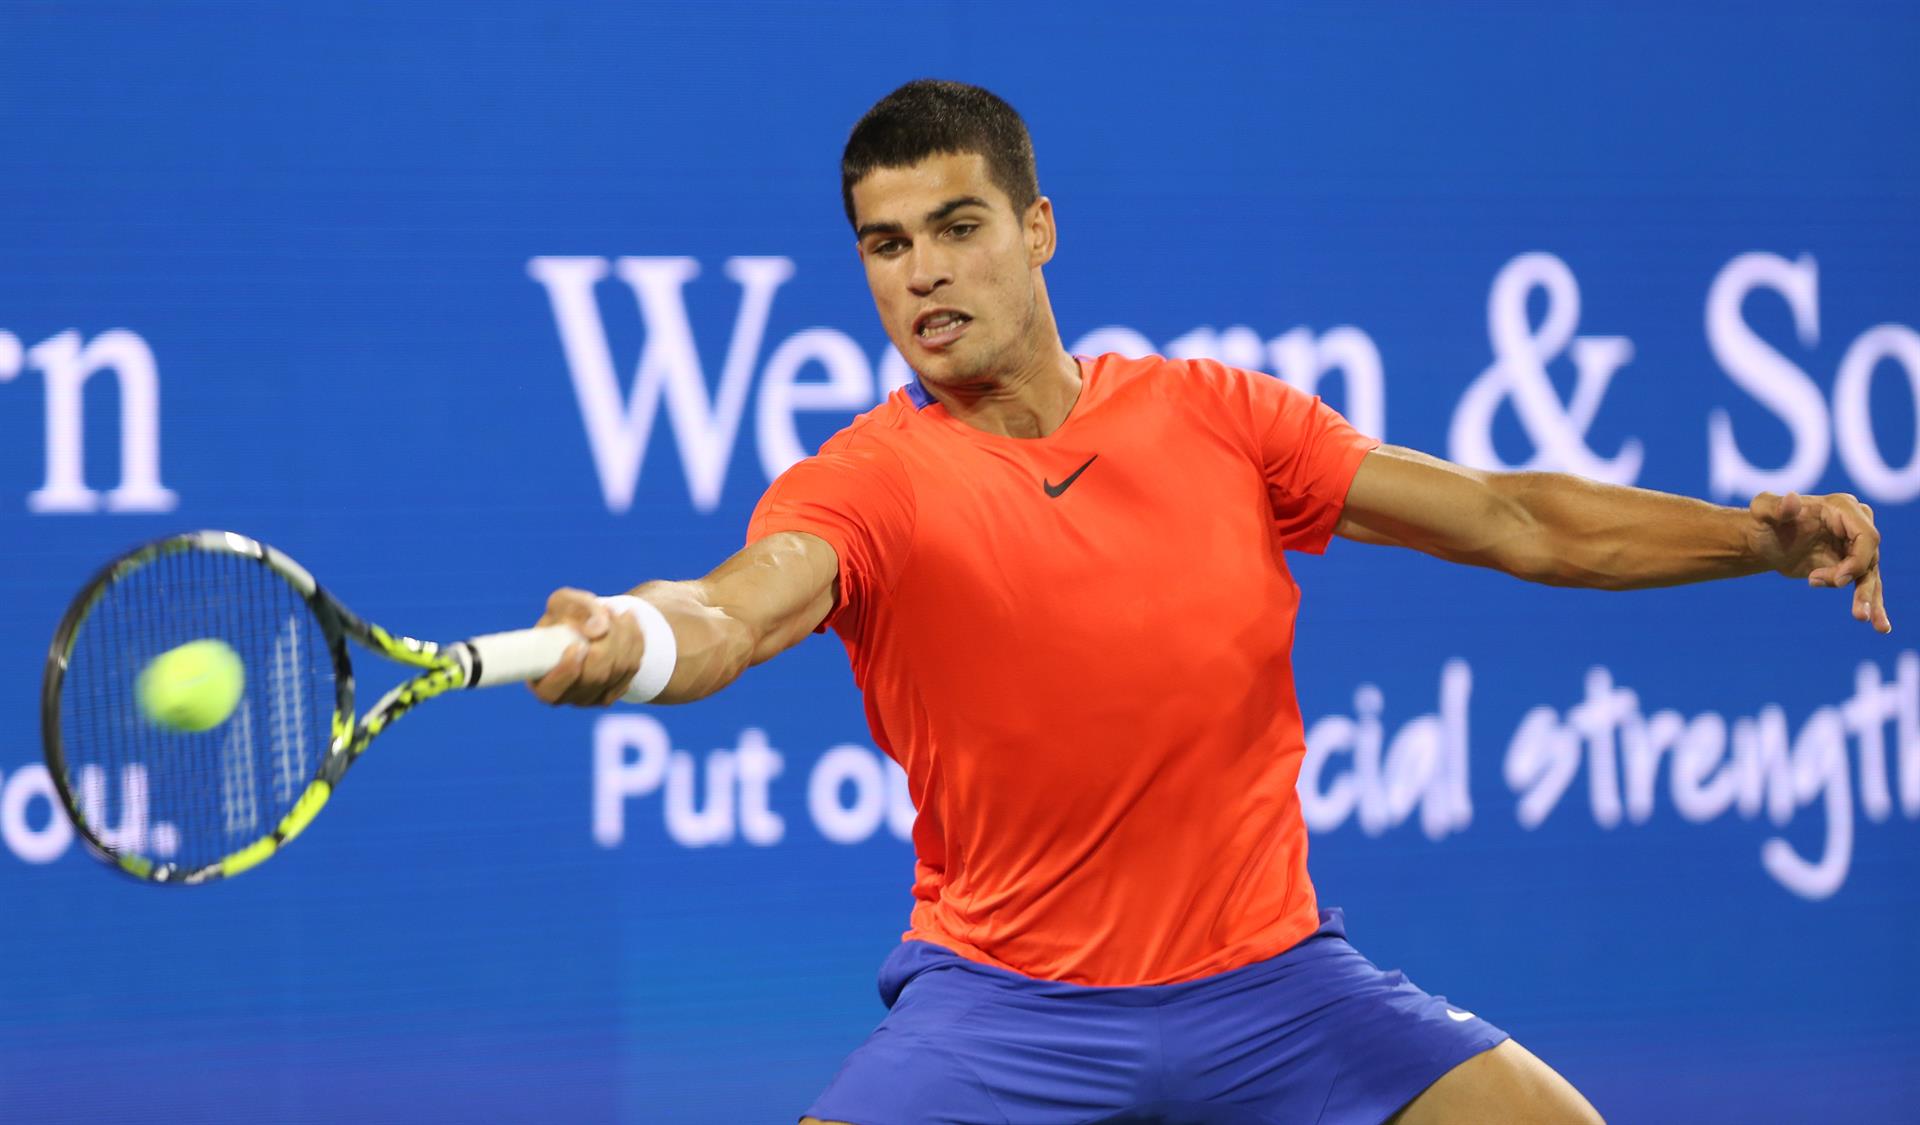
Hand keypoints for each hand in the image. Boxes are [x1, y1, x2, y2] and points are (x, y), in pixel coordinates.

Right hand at [527, 587, 644, 706]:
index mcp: (540, 681)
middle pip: (595, 677)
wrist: (586, 623)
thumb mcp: (564, 601)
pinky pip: (632, 667)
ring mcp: (592, 698)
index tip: (578, 645)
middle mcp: (565, 695)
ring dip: (623, 635)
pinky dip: (635, 641)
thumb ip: (577, 608)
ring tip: (615, 611)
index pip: (550, 691)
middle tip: (607, 611)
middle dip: (606, 641)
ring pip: (619, 670)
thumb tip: (599, 630)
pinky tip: (628, 621)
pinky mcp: (615, 691)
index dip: (566, 671)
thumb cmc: (566, 614)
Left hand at [1749, 491, 1890, 632]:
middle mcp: (1855, 525)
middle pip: (1870, 557)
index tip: (1836, 580)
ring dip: (1870, 599)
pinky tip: (1881, 626)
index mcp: (1842, 508)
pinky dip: (1873, 605)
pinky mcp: (1852, 566)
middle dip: (1856, 582)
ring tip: (1867, 621)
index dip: (1857, 560)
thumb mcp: (1762, 512)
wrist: (1764, 541)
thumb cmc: (1764, 523)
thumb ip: (1772, 505)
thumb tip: (1792, 499)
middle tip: (1844, 605)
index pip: (1866, 536)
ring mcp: (1856, 546)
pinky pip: (1866, 585)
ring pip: (1870, 574)